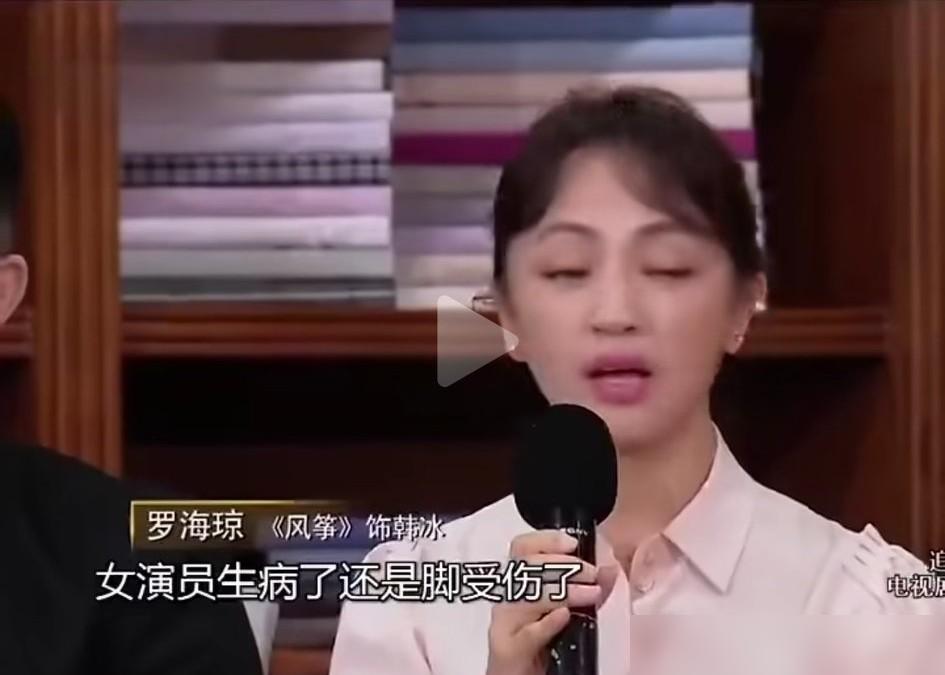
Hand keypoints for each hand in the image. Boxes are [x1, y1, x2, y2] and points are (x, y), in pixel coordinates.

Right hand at [485, 530, 615, 674]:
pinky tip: (563, 616)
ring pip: (527, 597)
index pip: (522, 548)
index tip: (572, 543)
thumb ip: (584, 589)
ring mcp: (504, 623)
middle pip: (525, 567)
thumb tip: (610, 570)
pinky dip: (546, 623)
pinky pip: (527, 633)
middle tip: (591, 573)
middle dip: (562, 565)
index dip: (546, 540)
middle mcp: (507, 598)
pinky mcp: (507, 650)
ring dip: (562, 591)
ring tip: (590, 594)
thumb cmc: (540, 641)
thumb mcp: (563, 610)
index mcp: (518, 583)